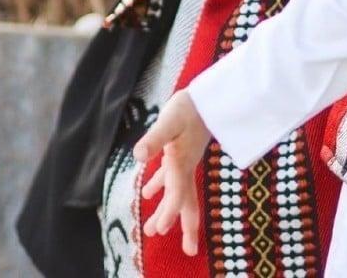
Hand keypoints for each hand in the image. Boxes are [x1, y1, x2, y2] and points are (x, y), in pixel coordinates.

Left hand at [133, 90, 210, 255]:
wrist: (208, 96)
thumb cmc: (189, 107)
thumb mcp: (169, 121)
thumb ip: (154, 139)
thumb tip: (138, 156)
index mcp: (181, 164)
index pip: (176, 195)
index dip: (169, 213)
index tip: (159, 230)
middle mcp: (185, 167)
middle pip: (185, 202)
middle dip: (183, 225)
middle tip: (189, 250)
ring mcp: (185, 161)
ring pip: (179, 193)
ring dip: (169, 210)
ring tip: (154, 228)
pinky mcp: (181, 152)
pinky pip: (171, 177)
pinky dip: (160, 186)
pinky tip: (148, 191)